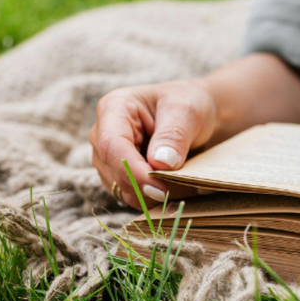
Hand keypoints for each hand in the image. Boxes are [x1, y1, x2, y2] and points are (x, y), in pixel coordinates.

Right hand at [90, 79, 217, 206]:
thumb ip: (173, 136)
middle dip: (148, 185)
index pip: (113, 146)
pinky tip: (176, 186)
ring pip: (122, 189)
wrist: (196, 115)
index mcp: (115, 107)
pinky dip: (155, 198)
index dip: (134, 172)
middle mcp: (103, 133)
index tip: (161, 189)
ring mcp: (108, 157)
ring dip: (154, 194)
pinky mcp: (118, 175)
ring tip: (186, 182)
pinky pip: (132, 196)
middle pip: (114, 172)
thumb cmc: (189, 103)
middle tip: (187, 185)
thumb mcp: (187, 111)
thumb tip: (159, 164)